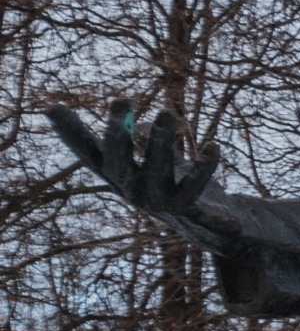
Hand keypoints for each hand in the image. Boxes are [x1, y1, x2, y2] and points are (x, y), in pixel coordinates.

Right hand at [45, 96, 239, 251]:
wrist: (216, 231)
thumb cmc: (179, 189)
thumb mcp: (160, 161)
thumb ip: (148, 140)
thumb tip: (137, 123)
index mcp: (122, 178)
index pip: (90, 154)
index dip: (71, 134)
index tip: (51, 107)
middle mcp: (134, 192)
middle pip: (118, 164)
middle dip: (116, 134)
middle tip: (120, 99)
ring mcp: (160, 205)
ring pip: (155, 172)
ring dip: (159, 142)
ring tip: (168, 112)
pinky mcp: (192, 214)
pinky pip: (194, 191)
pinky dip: (204, 170)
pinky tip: (213, 147)